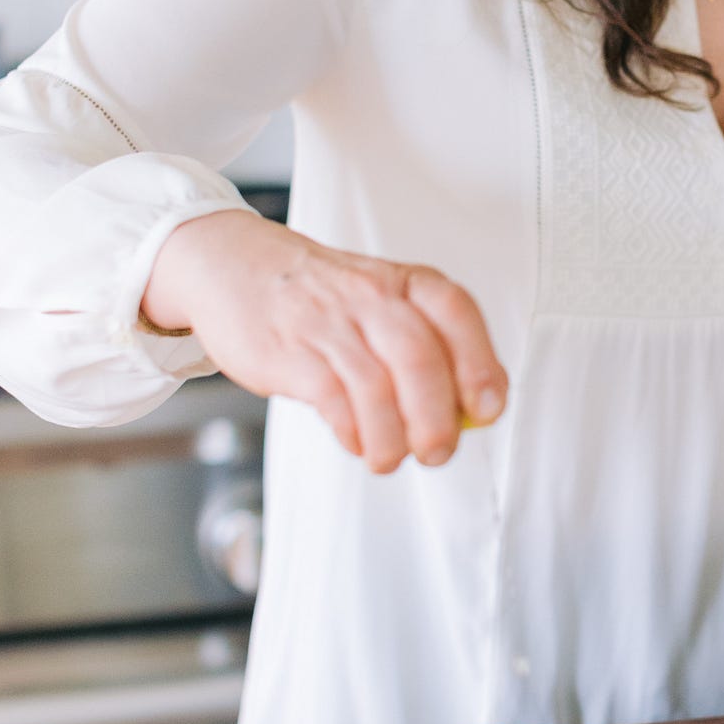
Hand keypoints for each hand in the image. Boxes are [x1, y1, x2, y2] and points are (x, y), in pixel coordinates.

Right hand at [142, 210, 506, 472]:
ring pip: (376, 386)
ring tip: (391, 458)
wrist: (235, 265)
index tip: (489, 408)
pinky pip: (331, 398)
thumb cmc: (321, 294)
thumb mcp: (380, 299)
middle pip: (420, 358)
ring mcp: (328, 323)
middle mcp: (371, 296)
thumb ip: (426, 345)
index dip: (480, 364)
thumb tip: (472, 411)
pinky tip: (357, 442)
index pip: (456, 312)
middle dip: (436, 418)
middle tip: (437, 451)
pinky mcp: (289, 351)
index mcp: (405, 282)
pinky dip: (352, 431)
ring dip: (392, 436)